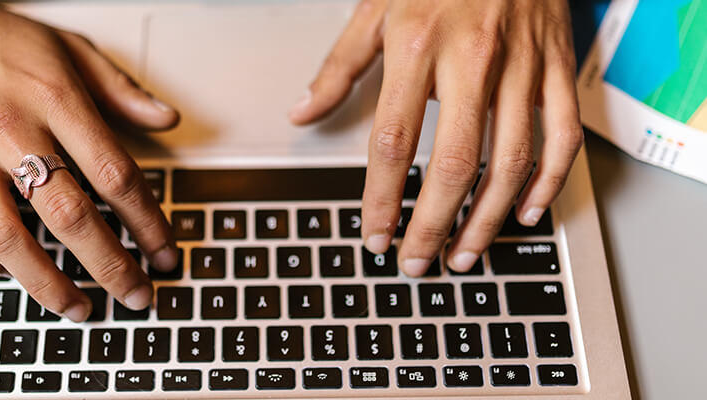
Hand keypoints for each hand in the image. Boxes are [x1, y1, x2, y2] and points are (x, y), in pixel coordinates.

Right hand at [0, 0, 179, 320]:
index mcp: (55, 99)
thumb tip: (167, 119)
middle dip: (112, 267)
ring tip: (78, 306)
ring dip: (47, 283)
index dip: (148, 223)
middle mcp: (9, 129)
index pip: (115, 175)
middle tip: (136, 295)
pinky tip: (6, 271)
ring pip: (8, 236)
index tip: (163, 253)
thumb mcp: (69, 48)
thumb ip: (121, 89)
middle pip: (70, 216)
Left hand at [289, 0, 581, 274]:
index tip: (375, 234)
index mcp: (416, 46)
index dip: (382, 198)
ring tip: (466, 253)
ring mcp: (520, 64)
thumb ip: (339, 67)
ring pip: (512, 159)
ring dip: (487, 217)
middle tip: (418, 261)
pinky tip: (526, 211)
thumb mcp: (375, 8)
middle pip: (454, 163)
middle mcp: (471, 59)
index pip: (393, 141)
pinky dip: (548, 181)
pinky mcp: (557, 65)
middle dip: (434, 225)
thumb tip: (303, 112)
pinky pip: (562, 134)